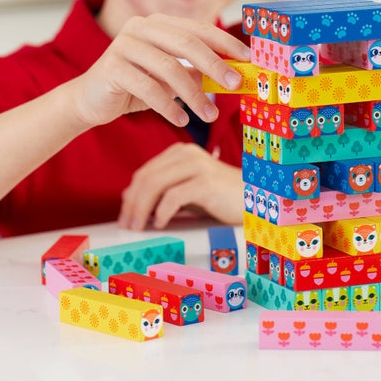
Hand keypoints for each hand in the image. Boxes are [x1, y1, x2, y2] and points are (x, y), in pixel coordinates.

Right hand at [68, 14, 249, 128]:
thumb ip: (197, 73)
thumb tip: (234, 76)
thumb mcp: (171, 79)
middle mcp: (140, 27)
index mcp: (158, 23)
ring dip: (194, 94)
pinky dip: (169, 106)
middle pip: (187, 43)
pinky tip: (181, 120)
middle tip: (235, 85)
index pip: (199, 28)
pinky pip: (148, 87)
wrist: (90, 101)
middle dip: (215, 65)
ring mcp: (124, 44)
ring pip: (170, 68)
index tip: (249, 59)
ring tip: (208, 115)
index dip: (226, 42)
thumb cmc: (136, 87)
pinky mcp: (112, 67)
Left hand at [116, 142, 242, 230]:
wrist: (256, 198)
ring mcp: (197, 166)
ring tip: (139, 227)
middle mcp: (186, 154)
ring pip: (155, 185)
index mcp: (180, 153)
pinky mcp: (206, 182)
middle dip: (132, 204)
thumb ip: (163, 192)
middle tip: (127, 225)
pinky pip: (174, 196)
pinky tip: (160, 223)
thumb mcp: (188, 192)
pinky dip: (162, 212)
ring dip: (142, 209)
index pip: (145, 172)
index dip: (130, 196)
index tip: (124, 217)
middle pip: (146, 177)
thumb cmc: (221, 197)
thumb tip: (130, 200)